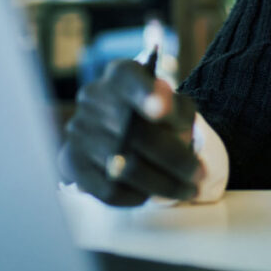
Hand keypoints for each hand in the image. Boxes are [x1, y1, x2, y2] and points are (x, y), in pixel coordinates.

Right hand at [59, 59, 201, 206]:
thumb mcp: (172, 104)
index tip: (163, 110)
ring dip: (162, 184)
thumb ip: (179, 109)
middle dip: (175, 159)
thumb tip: (171, 119)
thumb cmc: (153, 115)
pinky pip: (107, 188)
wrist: (113, 128)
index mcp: (122, 75)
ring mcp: (79, 129)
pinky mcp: (71, 160)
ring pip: (125, 167)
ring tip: (188, 190)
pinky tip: (151, 194)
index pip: (130, 79)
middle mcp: (94, 98)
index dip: (146, 94)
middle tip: (199, 174)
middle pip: (137, 133)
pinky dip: (135, 196)